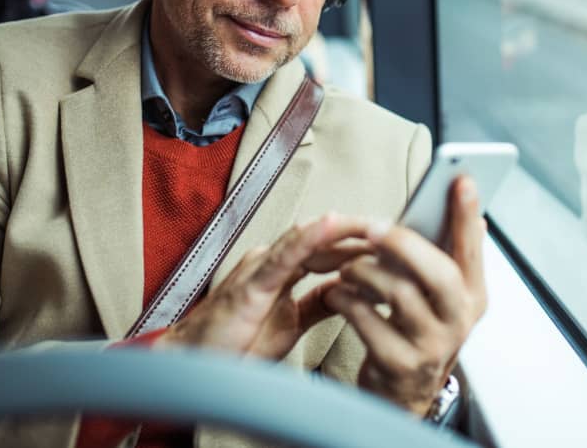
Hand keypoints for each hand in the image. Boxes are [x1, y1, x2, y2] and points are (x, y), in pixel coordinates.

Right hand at [154, 213, 371, 358]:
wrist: (193, 365)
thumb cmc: (234, 343)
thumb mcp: (290, 324)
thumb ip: (317, 304)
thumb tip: (349, 292)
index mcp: (281, 269)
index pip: (328, 249)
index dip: (358, 245)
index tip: (389, 244)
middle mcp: (272, 260)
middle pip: (323, 239)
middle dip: (358, 233)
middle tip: (393, 229)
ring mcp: (262, 267)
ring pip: (309, 238)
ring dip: (343, 228)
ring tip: (373, 222)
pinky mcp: (252, 282)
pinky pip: (286, 255)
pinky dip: (310, 237)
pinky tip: (332, 225)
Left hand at [324, 176, 486, 414]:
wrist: (401, 393)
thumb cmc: (416, 328)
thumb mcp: (439, 296)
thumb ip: (446, 255)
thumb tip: (470, 211)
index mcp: (472, 296)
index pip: (474, 249)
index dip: (467, 216)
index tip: (461, 180)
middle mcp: (459, 321)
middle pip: (440, 273)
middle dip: (403, 242)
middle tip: (372, 226)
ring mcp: (431, 346)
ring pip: (399, 293)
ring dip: (365, 271)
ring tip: (348, 267)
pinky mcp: (399, 364)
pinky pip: (367, 320)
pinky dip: (346, 300)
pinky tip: (337, 293)